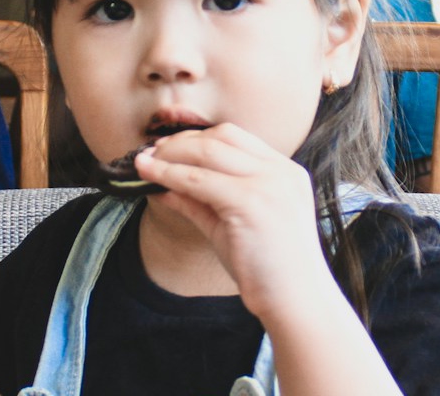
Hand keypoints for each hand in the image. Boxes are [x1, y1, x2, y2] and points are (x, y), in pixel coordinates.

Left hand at [135, 123, 337, 321]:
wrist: (296, 302)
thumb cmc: (268, 269)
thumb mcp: (232, 225)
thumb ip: (202, 201)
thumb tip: (163, 184)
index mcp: (284, 171)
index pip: (235, 137)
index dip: (195, 138)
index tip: (167, 148)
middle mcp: (280, 171)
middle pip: (221, 136)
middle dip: (180, 141)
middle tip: (150, 154)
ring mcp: (269, 183)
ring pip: (207, 152)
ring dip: (170, 155)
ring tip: (143, 164)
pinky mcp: (252, 201)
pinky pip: (199, 180)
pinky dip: (169, 175)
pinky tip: (150, 179)